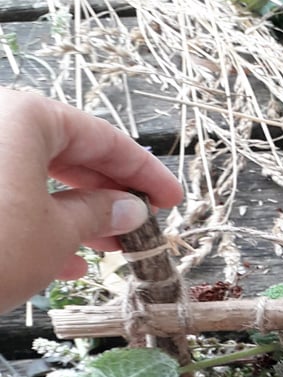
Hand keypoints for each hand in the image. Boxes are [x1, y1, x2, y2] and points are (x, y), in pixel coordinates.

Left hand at [0, 88, 182, 312]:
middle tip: (139, 227)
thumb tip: (128, 207)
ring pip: (31, 174)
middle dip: (106, 194)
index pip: (103, 138)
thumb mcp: (57, 235)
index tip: (170, 200)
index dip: (144, 173)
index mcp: (23, 116)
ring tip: (106, 250)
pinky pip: (0, 189)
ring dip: (73, 212)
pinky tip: (59, 260)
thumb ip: (99, 213)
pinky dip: (33, 218)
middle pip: (65, 152)